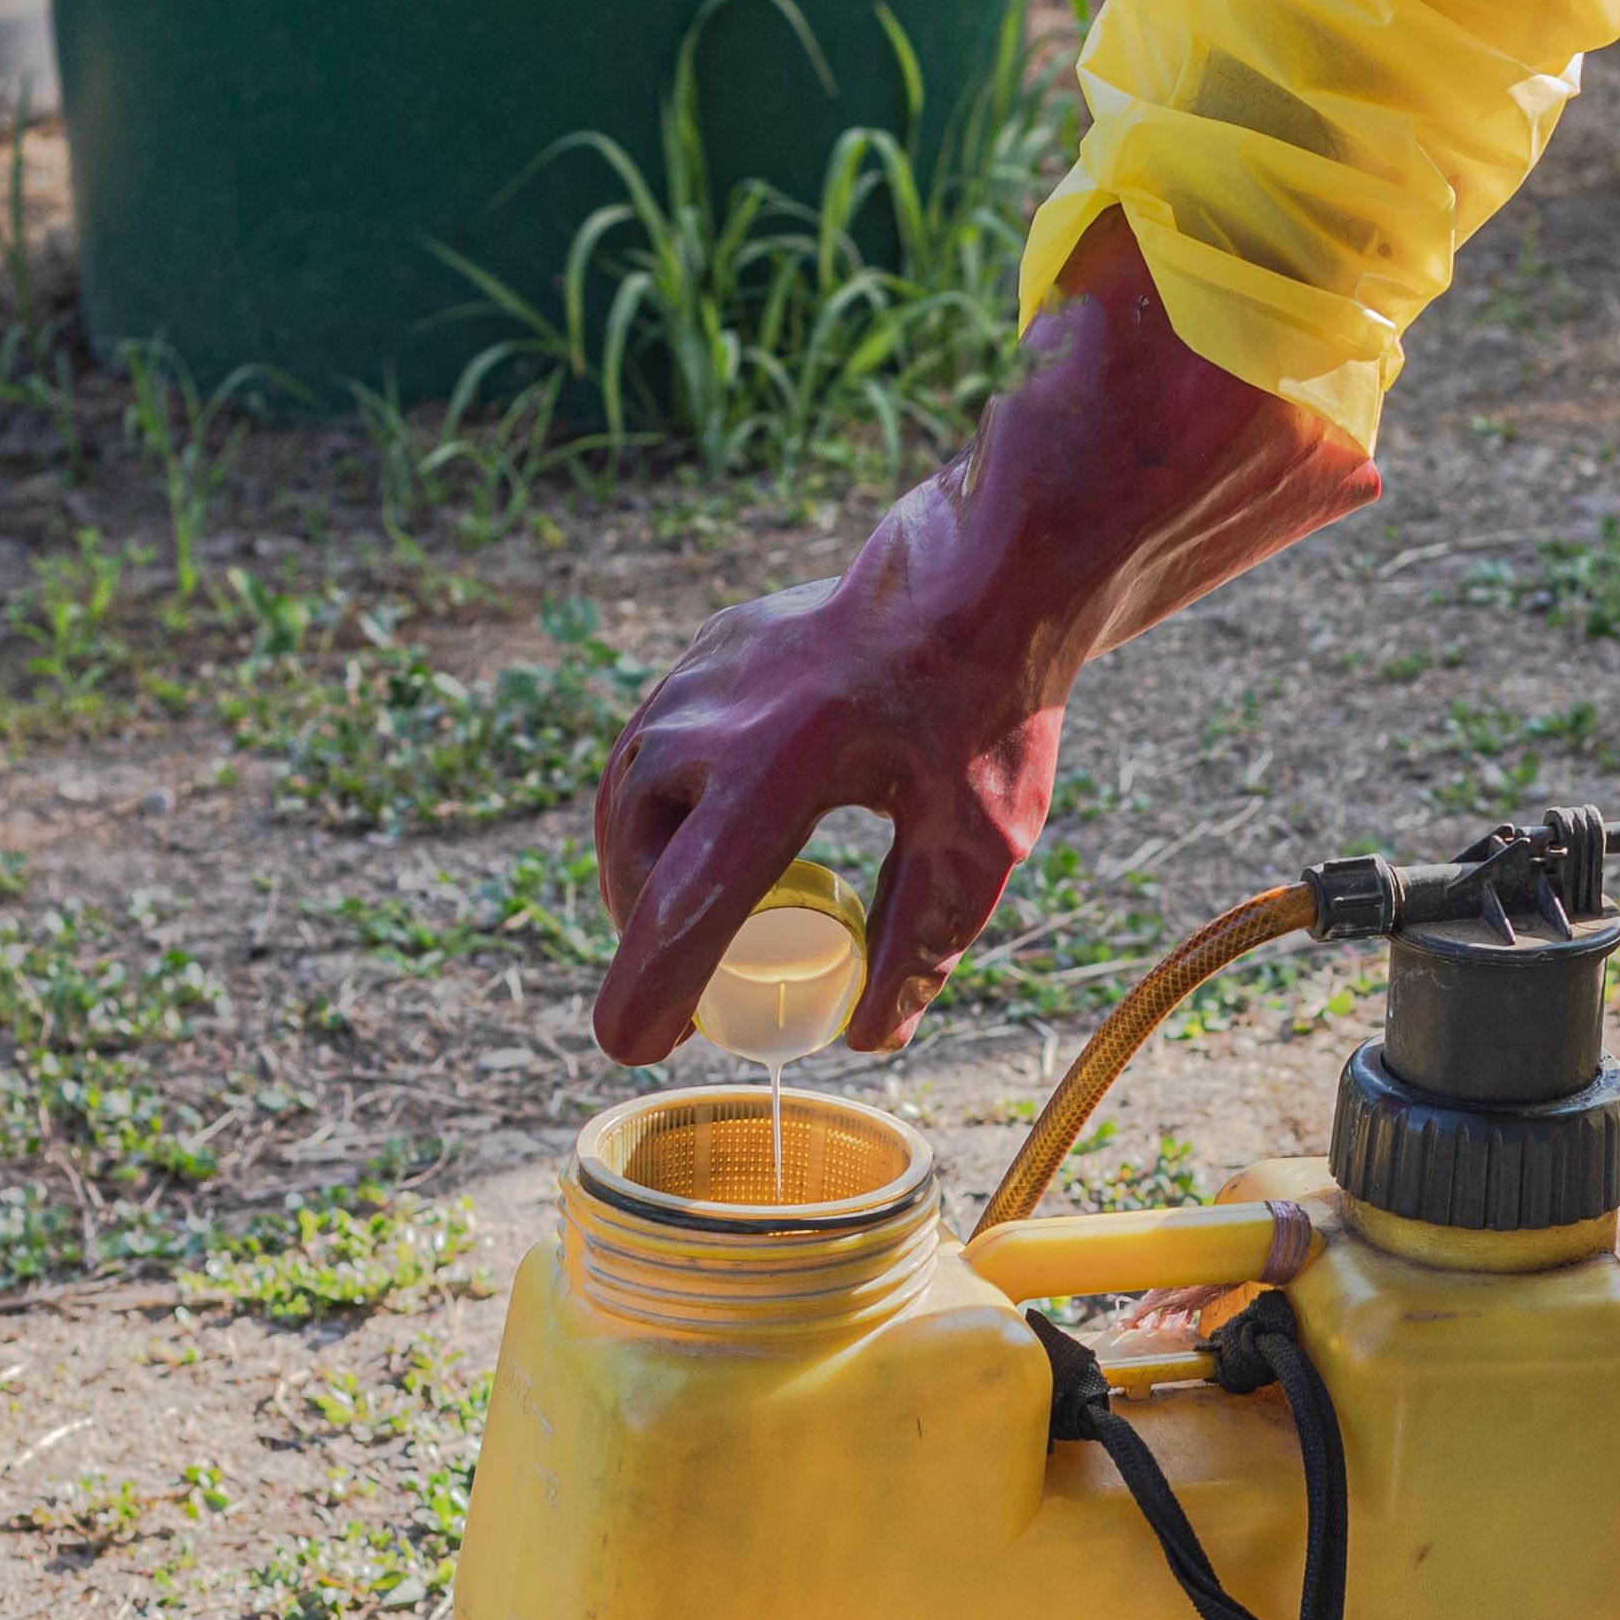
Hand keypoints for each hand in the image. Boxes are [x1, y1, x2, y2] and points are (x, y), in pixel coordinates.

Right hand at [588, 217, 1372, 1059]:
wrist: (988, 574)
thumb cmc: (991, 710)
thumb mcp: (979, 845)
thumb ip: (921, 945)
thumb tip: (868, 1034)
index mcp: (782, 764)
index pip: (688, 902)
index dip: (652, 986)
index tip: (631, 1045)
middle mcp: (718, 715)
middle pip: (638, 852)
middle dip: (646, 930)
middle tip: (683, 991)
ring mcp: (702, 672)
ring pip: (628, 795)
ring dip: (642, 868)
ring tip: (680, 922)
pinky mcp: (707, 650)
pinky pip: (654, 745)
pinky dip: (660, 805)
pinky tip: (697, 837)